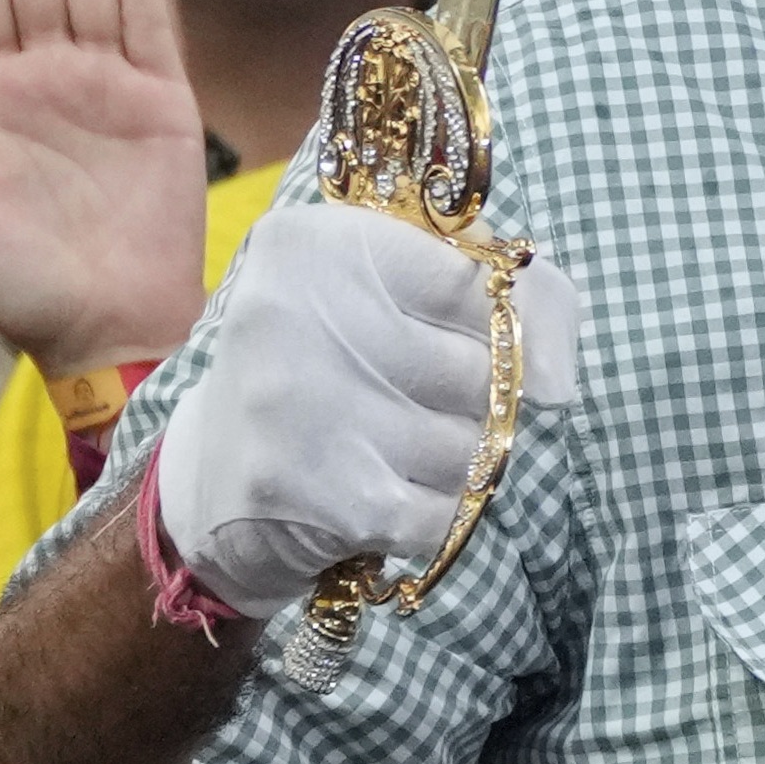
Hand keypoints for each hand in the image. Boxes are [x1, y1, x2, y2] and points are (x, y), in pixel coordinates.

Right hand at [147, 192, 570, 607]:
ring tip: (402, 455)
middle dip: (475, 402)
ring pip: (468, 444)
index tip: (478, 345)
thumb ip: (462, 282)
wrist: (205, 491)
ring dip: (455, 462)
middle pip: (477, 368)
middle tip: (427, 411)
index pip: (468, 282)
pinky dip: (435, 515)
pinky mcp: (328, 498)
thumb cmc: (311, 374)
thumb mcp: (360, 296)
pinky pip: (445, 511)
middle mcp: (297, 318)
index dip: (496, 324)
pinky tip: (391, 500)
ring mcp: (310, 412)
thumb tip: (559, 349)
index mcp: (310, 248)